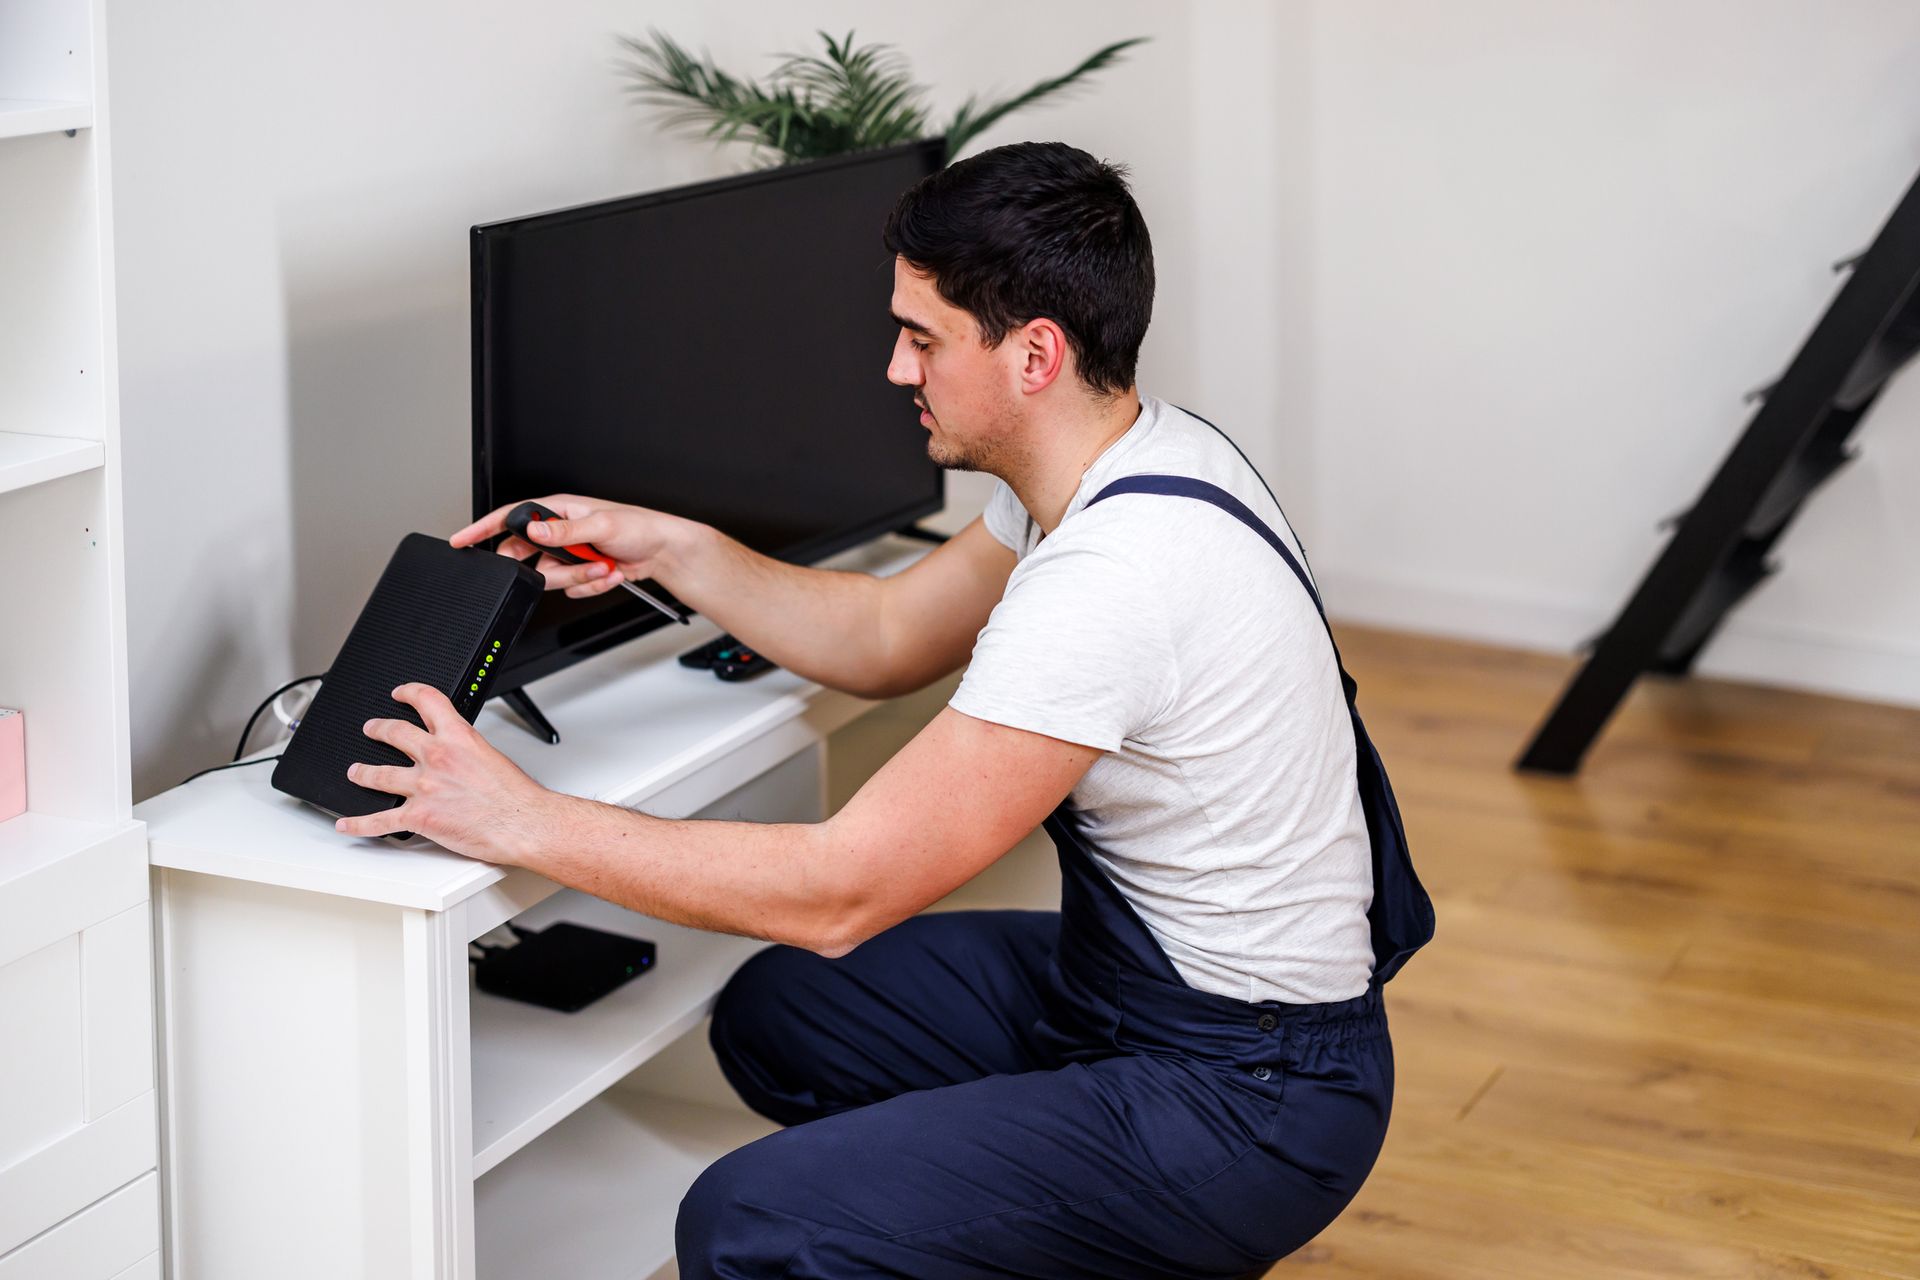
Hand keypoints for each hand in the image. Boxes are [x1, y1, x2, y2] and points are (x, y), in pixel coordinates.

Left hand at [334, 683, 566, 863]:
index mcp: (459, 738)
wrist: (520, 823)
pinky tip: (347, 824)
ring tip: (355, 771)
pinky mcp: (418, 816)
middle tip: (371, 728)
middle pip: (395, 733)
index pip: (428, 701)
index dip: (410, 692)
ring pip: (379, 775)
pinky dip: (359, 824)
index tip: (401, 693)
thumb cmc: (515, 797)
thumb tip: (463, 758)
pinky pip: (379, 820)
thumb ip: (469, 752)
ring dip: (362, 772)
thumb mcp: (493, 757)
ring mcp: (424, 786)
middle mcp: (437, 757)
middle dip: (378, 729)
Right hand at [451, 493, 694, 600]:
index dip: (482, 529)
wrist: (662, 551)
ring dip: (580, 577)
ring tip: (604, 565)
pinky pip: (570, 589)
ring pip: (550, 577)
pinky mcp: (579, 572)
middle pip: (527, 556)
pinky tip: (609, 572)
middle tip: (577, 563)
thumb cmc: (639, 526)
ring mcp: (568, 553)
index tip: (461, 540)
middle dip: (552, 568)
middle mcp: (559, 531)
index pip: (510, 517)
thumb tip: (536, 531)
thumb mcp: (601, 524)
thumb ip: (565, 531)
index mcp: (558, 510)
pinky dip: (590, 585)